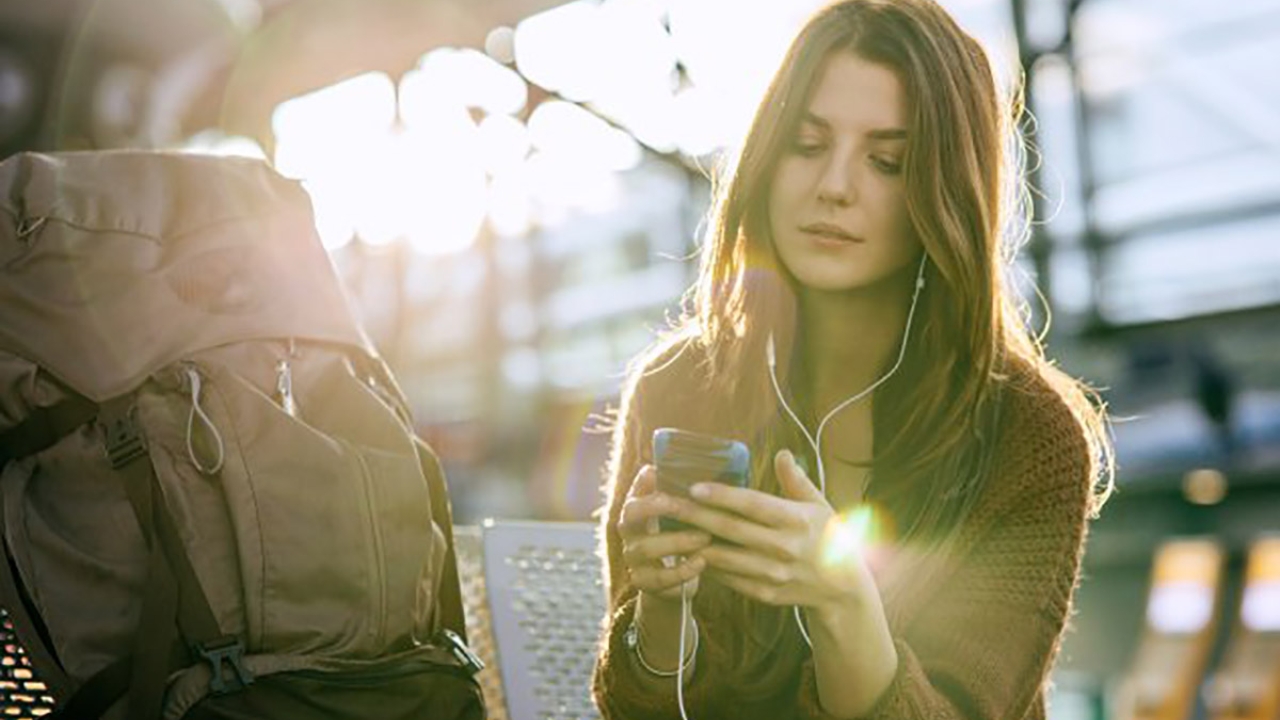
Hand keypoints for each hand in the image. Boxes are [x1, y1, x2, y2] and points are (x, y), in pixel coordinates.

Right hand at [616, 464, 710, 601]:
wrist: (674, 581)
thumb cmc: (681, 537)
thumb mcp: (680, 516)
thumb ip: (684, 496)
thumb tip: (706, 468)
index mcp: (637, 510)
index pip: (634, 490)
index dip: (642, 482)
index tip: (656, 472)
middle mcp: (629, 532)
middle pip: (630, 515)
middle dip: (654, 507)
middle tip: (678, 504)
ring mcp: (633, 558)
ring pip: (647, 547)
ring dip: (677, 541)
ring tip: (704, 537)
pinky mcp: (643, 582)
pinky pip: (660, 577)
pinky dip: (682, 570)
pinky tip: (701, 562)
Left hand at [668, 450, 875, 613]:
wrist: (842, 589)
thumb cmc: (828, 538)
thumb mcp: (820, 506)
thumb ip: (797, 481)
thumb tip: (782, 454)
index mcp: (795, 521)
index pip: (752, 505)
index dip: (721, 496)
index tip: (693, 486)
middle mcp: (783, 547)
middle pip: (731, 529)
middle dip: (696, 515)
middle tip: (668, 503)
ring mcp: (772, 573)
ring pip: (724, 557)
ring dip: (695, 543)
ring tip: (671, 528)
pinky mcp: (764, 593)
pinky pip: (729, 578)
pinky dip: (708, 565)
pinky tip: (690, 552)